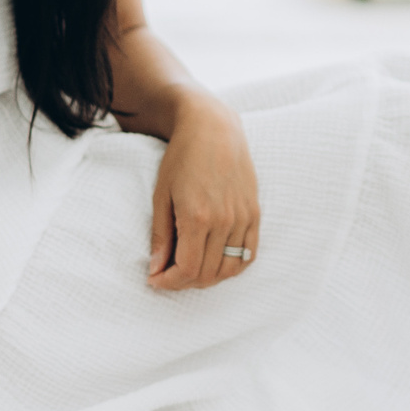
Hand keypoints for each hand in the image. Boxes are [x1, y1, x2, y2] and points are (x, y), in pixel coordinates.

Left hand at [148, 95, 261, 289]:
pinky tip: (216, 262)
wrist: (213, 128)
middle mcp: (225, 221)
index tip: (154, 280)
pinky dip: (233, 266)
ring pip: (230, 269)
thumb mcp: (161, 195)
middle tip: (168, 275)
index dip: (169, 282)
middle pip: (208, 274)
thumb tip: (156, 269)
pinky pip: (249, 254)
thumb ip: (160, 236)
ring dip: (209, 278)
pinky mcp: (254, 213)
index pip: (187, 270)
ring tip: (190, 270)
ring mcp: (243, 218)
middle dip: (185, 282)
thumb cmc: (181, 158)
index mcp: (198, 218)